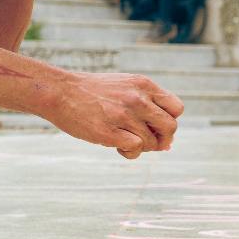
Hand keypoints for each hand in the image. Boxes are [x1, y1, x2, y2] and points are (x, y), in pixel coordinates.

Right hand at [43, 72, 184, 159]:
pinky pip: (135, 149)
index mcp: (143, 85)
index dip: (168, 121)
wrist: (60, 92)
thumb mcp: (124, 87)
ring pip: (152, 143)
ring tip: (124, 141)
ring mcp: (124, 116)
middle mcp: (137, 99)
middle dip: (161, 139)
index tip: (154, 126)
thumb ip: (147, 106)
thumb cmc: (93, 92)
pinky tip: (117, 146)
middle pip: (171, 128)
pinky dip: (129, 153)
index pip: (177, 109)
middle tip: (144, 140)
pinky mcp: (109, 132)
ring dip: (141, 148)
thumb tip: (168, 144)